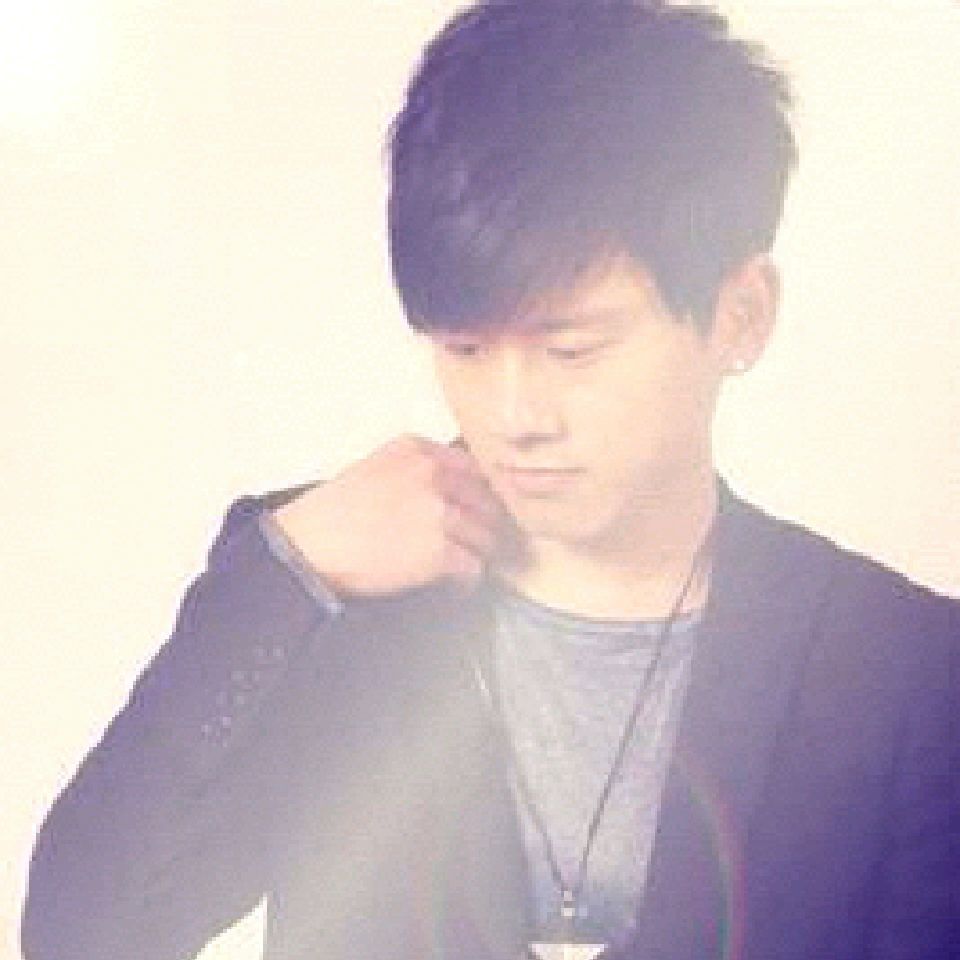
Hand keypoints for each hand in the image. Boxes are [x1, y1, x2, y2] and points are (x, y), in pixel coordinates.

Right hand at [272, 435, 509, 597]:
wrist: (307, 547)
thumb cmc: (330, 515)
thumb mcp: (373, 469)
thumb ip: (414, 470)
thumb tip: (449, 490)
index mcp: (415, 451)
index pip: (472, 466)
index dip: (480, 492)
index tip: (480, 507)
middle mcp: (431, 476)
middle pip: (485, 500)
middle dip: (484, 523)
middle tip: (479, 539)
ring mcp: (438, 513)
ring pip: (484, 534)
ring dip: (478, 552)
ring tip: (465, 563)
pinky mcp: (439, 551)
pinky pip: (473, 566)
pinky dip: (467, 579)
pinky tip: (455, 584)